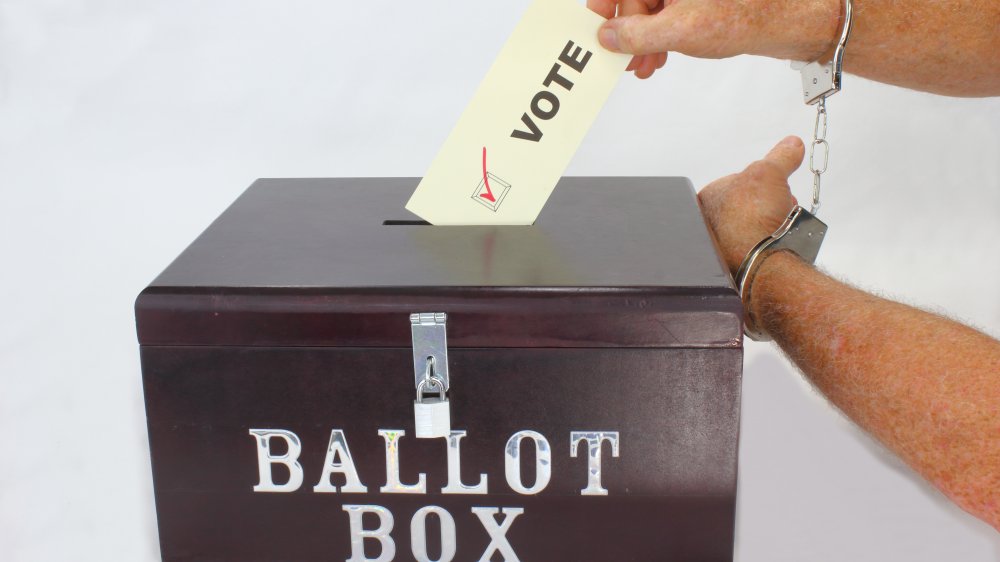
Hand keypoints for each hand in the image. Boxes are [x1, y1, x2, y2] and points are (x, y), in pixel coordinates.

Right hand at [587, 0, 839, 78]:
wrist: (790, 21)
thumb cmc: (745, 16)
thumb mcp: (679, 31)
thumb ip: (636, 34)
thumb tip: (608, 35)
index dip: (607, 8)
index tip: (597, 30)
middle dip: (628, 30)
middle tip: (624, 59)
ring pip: (652, 6)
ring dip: (644, 37)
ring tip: (645, 66)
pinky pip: (669, 11)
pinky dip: (662, 34)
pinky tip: (661, 56)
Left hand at [697, 136, 802, 275]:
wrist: (761, 259)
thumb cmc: (753, 217)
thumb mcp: (770, 172)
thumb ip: (781, 156)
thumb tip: (793, 144)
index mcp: (707, 199)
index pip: (738, 181)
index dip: (763, 182)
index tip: (775, 187)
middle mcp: (710, 222)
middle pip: (751, 204)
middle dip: (771, 204)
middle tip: (780, 208)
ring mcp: (723, 244)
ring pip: (758, 224)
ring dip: (775, 221)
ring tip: (783, 225)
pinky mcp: (739, 262)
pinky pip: (762, 244)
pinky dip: (774, 240)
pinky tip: (781, 239)